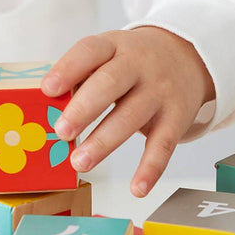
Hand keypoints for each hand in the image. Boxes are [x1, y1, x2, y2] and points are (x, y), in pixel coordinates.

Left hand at [41, 27, 214, 197]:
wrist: (187, 57)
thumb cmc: (133, 62)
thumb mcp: (110, 54)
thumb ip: (82, 76)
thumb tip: (47, 111)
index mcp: (115, 46)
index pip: (89, 51)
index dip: (67, 69)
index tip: (47, 90)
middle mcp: (139, 65)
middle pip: (110, 83)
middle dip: (84, 108)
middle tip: (61, 131)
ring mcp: (159, 91)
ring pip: (131, 117)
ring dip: (104, 142)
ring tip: (80, 162)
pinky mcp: (176, 117)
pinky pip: (163, 145)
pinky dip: (150, 168)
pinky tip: (137, 188)